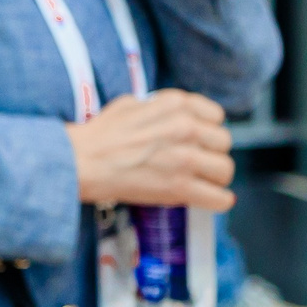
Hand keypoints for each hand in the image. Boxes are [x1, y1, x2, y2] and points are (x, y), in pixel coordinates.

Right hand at [67, 89, 235, 208]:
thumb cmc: (99, 135)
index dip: (207, 130)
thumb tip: (169, 117)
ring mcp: (185, 158)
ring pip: (225, 170)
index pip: (216, 116)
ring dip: (215, 178)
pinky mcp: (180, 188)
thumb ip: (158, 108)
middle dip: (212, 154)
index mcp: (176, 105)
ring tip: (202, 183)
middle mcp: (186, 128)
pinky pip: (218, 198)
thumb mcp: (131, 104)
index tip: (198, 140)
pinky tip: (209, 200)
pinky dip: (217, 201)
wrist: (81, 161)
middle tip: (197, 164)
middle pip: (223, 143)